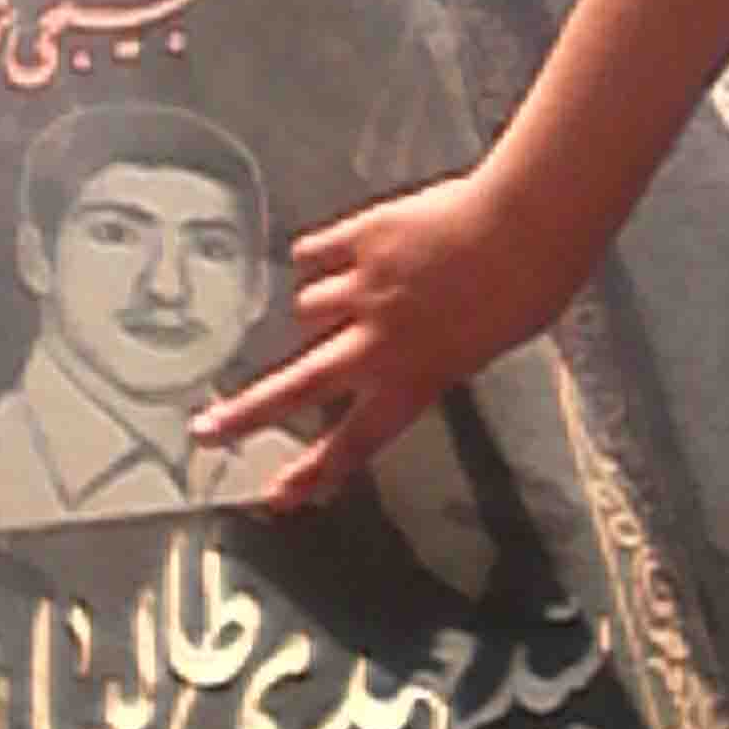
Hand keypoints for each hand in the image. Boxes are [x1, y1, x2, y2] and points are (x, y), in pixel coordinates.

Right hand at [194, 168, 575, 510]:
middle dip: (246, 412)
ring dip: (319, 303)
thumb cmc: (522, 292)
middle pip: (296, 385)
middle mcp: (376, 344)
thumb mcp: (480, 345)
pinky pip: (313, 252)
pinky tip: (325, 253)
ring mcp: (361, 291)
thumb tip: (404, 346)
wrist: (520, 231)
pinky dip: (317, 255)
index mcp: (413, 381)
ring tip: (347, 291)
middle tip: (206, 429)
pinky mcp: (358, 241)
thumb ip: (432, 355)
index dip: (314, 471)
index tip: (277, 497)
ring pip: (308, 306)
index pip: (355, 440)